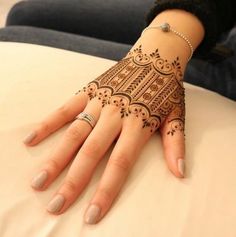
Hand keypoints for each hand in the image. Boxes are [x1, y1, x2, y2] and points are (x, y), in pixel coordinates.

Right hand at [24, 45, 184, 223]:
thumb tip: (180, 173)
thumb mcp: (176, 114)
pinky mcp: (89, 90)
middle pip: (91, 153)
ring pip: (74, 133)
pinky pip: (65, 108)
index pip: (120, 163)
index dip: (106, 190)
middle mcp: (115, 115)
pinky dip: (48, 124)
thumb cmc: (165, 89)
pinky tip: (31, 140)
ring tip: (39, 181)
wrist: (155, 56)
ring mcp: (99, 102)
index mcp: (138, 124)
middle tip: (56, 205)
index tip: (92, 214)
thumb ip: (176, 143)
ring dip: (56, 158)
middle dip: (74, 181)